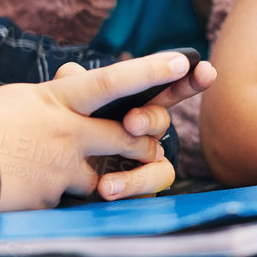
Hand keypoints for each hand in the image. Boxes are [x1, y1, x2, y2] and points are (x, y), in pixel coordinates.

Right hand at [0, 52, 208, 209]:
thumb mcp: (14, 100)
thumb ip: (51, 102)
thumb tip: (68, 98)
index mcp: (57, 98)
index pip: (114, 80)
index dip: (151, 71)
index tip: (185, 61)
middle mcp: (68, 129)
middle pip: (131, 135)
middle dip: (145, 143)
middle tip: (147, 144)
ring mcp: (62, 166)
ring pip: (110, 174)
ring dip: (110, 178)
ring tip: (89, 176)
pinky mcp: (52, 197)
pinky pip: (73, 199)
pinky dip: (63, 197)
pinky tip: (32, 191)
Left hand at [50, 53, 216, 195]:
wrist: (50, 180)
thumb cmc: (62, 136)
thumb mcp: (61, 108)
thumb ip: (69, 86)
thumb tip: (72, 71)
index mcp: (130, 103)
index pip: (161, 87)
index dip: (188, 78)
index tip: (206, 70)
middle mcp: (142, 130)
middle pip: (161, 118)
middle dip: (151, 117)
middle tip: (131, 122)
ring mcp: (144, 158)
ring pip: (158, 151)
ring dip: (138, 154)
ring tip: (112, 156)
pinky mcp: (140, 185)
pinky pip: (152, 181)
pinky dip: (131, 183)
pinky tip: (106, 186)